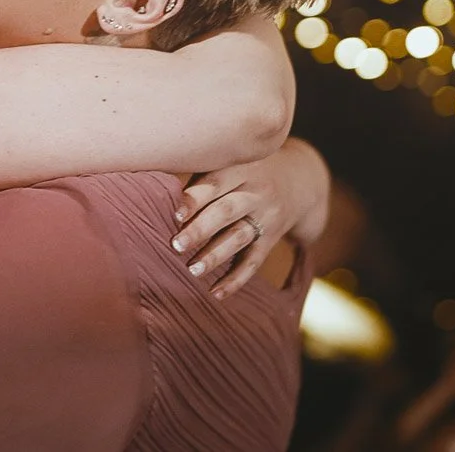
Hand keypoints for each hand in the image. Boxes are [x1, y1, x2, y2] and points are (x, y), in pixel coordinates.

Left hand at [170, 138, 329, 299]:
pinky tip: (216, 293)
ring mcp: (266, 216)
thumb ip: (201, 175)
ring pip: (239, 237)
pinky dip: (236, 280)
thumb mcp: (231, 160)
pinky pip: (254, 261)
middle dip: (201, 229)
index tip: (175, 214)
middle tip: (176, 245)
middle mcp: (255, 191)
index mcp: (240, 168)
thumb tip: (154, 193)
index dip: (195, 198)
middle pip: (227, 210)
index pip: (216, 182)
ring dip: (216, 255)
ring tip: (193, 271)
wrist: (300, 178)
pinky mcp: (271, 238)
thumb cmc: (245, 170)